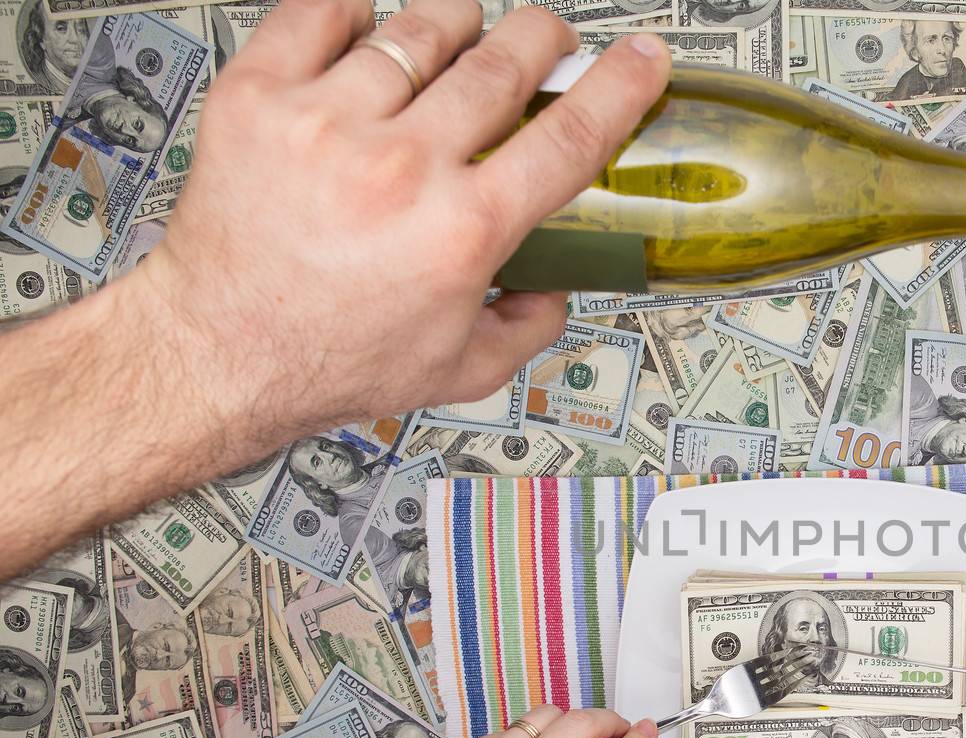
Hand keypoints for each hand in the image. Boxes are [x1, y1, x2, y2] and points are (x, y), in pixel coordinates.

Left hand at [127, 0, 668, 449]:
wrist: (217, 350)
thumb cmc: (327, 359)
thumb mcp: (460, 370)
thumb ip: (528, 328)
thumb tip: (556, 290)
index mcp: (461, 232)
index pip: (569, 138)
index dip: (618, 86)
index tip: (643, 58)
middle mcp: (399, 169)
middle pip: (502, 61)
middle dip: (541, 37)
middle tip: (545, 40)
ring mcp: (326, 123)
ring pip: (420, 26)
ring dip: (456, 24)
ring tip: (456, 40)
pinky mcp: (259, 97)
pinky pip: (322, 11)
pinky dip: (355, 12)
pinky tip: (367, 36)